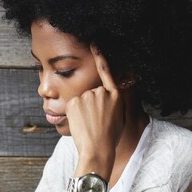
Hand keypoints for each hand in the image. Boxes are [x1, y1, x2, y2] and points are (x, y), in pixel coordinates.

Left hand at [65, 46, 125, 178]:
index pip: (107, 71)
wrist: (97, 149)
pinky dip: (74, 113)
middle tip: (94, 122)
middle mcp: (103, 92)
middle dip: (90, 105)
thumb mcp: (119, 117)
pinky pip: (72, 105)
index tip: (94, 42)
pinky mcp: (75, 101)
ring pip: (81, 99)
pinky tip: (80, 123)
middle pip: (92, 92)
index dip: (100, 55)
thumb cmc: (109, 138)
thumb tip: (107, 95)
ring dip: (82, 110)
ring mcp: (88, 95)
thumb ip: (113, 102)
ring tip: (88, 124)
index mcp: (116, 96)